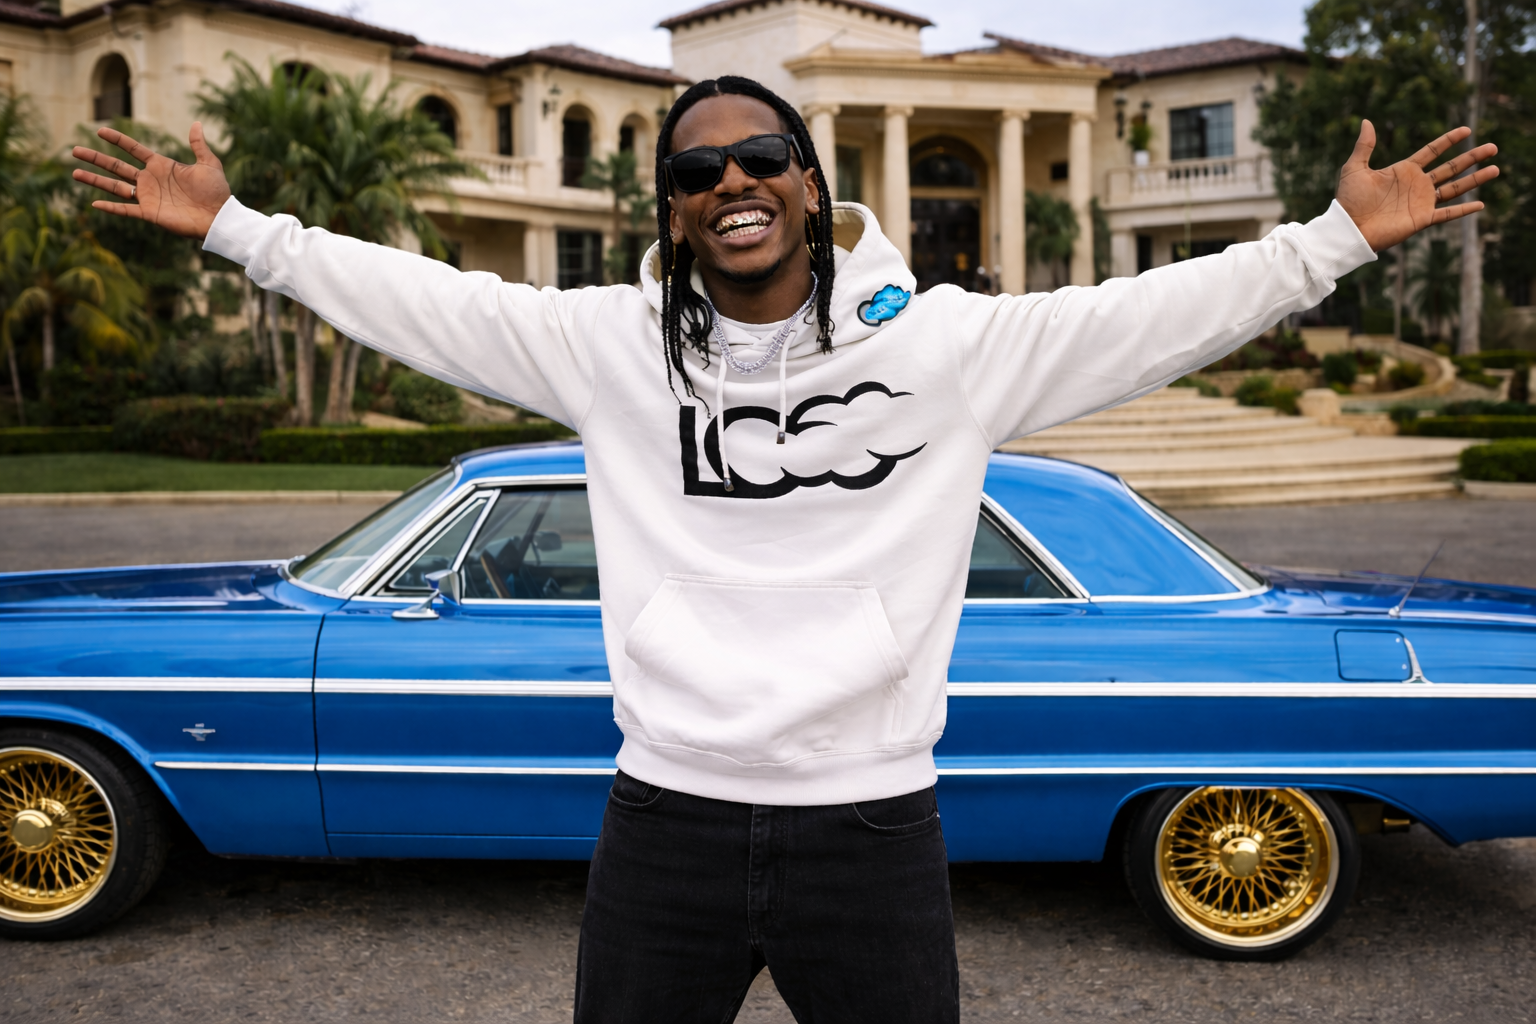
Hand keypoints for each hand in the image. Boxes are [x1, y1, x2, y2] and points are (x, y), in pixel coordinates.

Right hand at [71, 122, 232, 239]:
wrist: (220, 217)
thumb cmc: (216, 192)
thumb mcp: (209, 164)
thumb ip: (198, 145)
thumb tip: (196, 123)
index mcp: (161, 166)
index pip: (133, 149)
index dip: (117, 140)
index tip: (100, 130)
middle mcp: (150, 180)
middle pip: (116, 166)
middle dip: (96, 158)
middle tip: (74, 150)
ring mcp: (148, 197)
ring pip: (115, 187)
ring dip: (95, 180)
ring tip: (75, 172)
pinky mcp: (150, 213)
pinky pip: (126, 210)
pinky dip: (111, 207)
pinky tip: (94, 203)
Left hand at [1337, 120, 1497, 250]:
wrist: (1348, 228)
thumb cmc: (1349, 200)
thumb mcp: (1354, 168)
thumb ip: (1364, 145)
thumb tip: (1366, 121)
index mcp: (1404, 170)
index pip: (1432, 151)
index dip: (1449, 140)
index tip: (1466, 129)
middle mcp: (1417, 185)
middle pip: (1451, 168)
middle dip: (1472, 157)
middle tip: (1493, 147)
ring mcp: (1421, 202)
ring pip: (1455, 188)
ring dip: (1475, 179)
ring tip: (1495, 168)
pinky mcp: (1422, 219)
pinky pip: (1447, 214)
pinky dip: (1463, 210)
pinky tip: (1480, 204)